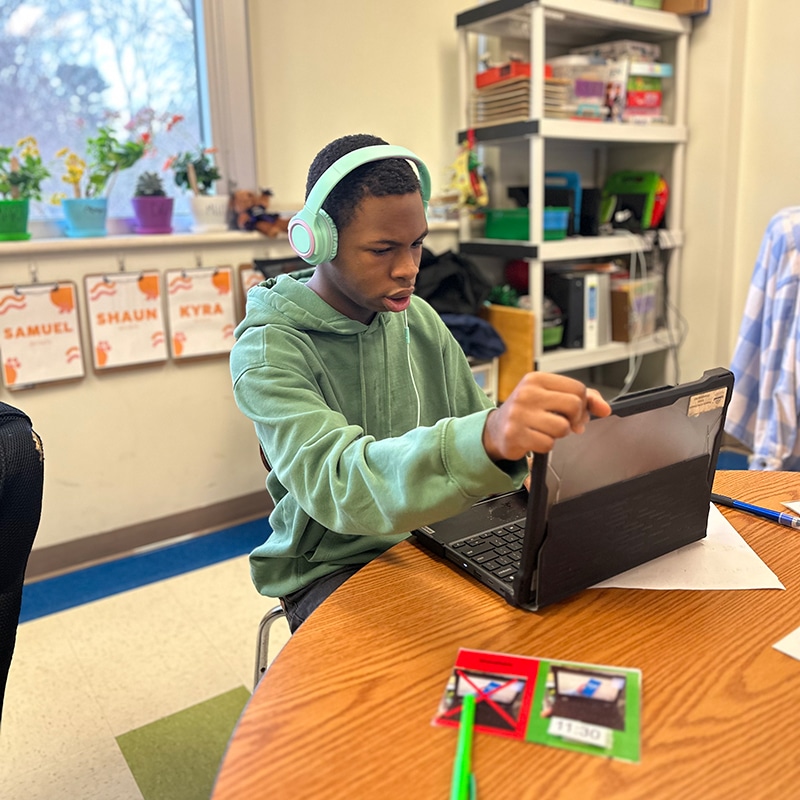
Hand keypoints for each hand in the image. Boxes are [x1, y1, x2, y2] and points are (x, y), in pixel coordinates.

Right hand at [482, 372, 611, 462]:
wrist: (496, 429)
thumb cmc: (527, 411)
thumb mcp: (550, 396)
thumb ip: (582, 399)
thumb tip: (605, 409)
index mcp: (536, 379)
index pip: (577, 388)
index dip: (583, 404)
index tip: (575, 412)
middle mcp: (527, 393)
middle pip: (574, 405)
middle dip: (574, 419)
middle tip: (565, 423)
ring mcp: (520, 414)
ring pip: (563, 428)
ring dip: (559, 434)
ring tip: (546, 430)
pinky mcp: (516, 435)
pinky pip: (548, 444)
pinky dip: (546, 445)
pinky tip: (535, 438)